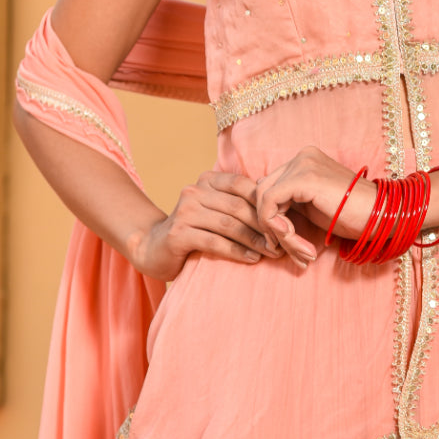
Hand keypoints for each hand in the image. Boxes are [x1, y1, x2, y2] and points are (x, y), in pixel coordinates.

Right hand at [128, 171, 283, 281]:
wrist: (154, 248)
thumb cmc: (195, 230)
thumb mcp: (216, 211)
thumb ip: (238, 204)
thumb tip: (280, 205)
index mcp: (208, 179)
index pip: (243, 185)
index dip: (266, 202)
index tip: (284, 220)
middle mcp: (195, 190)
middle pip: (238, 206)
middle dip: (264, 225)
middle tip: (283, 241)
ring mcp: (185, 211)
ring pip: (229, 224)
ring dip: (254, 240)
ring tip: (272, 252)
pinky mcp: (179, 234)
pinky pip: (215, 242)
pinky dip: (237, 251)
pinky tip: (252, 259)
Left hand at [254, 147, 375, 266]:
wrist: (382, 216)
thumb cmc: (354, 216)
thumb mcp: (314, 207)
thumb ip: (290, 203)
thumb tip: (263, 214)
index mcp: (304, 160)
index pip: (269, 187)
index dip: (270, 217)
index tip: (284, 243)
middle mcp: (301, 156)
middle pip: (262, 192)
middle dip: (270, 226)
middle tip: (289, 251)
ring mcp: (302, 164)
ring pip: (264, 200)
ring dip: (277, 232)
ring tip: (301, 252)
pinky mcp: (303, 179)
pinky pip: (270, 204)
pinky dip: (278, 229)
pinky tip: (299, 244)